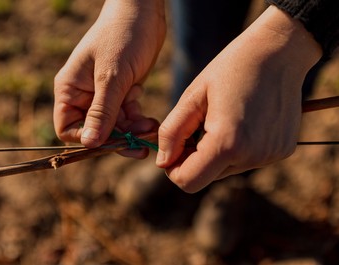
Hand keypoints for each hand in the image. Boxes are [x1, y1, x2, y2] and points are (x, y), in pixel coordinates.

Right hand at [54, 0, 164, 154]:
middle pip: (95, 130)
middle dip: (118, 138)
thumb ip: (101, 112)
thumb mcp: (111, 77)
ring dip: (133, 131)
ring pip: (115, 126)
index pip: (67, 128)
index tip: (110, 142)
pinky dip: (139, 121)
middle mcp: (84, 95)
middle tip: (141, 147)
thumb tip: (89, 144)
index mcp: (70, 89)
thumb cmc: (121, 37)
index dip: (86, 139)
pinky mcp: (122, 93)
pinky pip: (128, 116)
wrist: (143, 14)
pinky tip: (152, 122)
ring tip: (151, 129)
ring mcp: (104, 95)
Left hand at [156, 6, 321, 192]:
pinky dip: (238, 147)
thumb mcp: (193, 96)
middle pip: (207, 176)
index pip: (188, 182)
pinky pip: (247, 160)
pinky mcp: (282, 151)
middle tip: (199, 124)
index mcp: (227, 143)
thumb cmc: (231, 69)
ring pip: (226, 169)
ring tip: (223, 118)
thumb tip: (162, 162)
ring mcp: (270, 156)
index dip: (174, 168)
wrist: (279, 51)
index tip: (175, 145)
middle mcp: (252, 156)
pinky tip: (244, 120)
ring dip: (217, 152)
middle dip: (195, 158)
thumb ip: (172, 132)